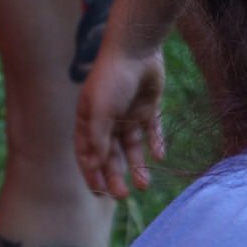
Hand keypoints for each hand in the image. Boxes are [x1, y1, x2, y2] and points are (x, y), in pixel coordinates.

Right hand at [75, 40, 166, 197]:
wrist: (136, 51)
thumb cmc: (111, 79)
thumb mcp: (101, 111)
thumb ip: (98, 138)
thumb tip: (95, 165)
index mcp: (88, 121)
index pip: (87, 154)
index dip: (91, 174)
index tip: (99, 193)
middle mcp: (107, 122)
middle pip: (110, 156)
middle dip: (114, 176)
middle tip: (123, 196)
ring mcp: (128, 116)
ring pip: (131, 148)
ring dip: (136, 167)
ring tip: (144, 185)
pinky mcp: (149, 109)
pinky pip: (152, 132)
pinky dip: (155, 145)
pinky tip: (159, 158)